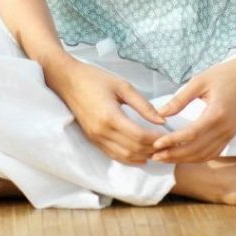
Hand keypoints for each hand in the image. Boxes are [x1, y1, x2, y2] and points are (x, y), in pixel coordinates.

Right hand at [49, 58, 167, 164]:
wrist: (66, 80)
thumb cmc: (94, 78)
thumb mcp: (122, 86)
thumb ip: (143, 105)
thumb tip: (162, 120)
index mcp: (110, 117)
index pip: (140, 137)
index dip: (157, 139)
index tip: (170, 135)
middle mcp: (102, 132)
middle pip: (134, 150)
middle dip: (153, 149)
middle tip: (168, 144)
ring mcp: (95, 138)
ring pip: (124, 156)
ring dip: (142, 156)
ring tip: (157, 150)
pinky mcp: (92, 139)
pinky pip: (113, 155)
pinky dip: (129, 158)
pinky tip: (140, 154)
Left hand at [148, 55, 235, 163]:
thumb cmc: (223, 74)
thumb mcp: (199, 81)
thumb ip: (180, 99)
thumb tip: (160, 113)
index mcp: (216, 114)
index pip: (191, 134)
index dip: (172, 141)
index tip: (156, 144)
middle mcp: (225, 129)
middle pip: (197, 149)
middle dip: (175, 155)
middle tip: (155, 156)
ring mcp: (229, 134)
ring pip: (205, 155)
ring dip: (184, 159)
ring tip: (165, 158)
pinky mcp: (230, 135)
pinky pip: (213, 152)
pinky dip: (197, 157)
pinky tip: (183, 156)